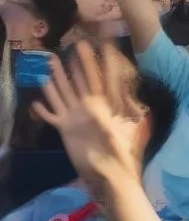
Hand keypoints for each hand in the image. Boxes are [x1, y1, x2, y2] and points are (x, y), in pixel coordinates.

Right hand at [31, 42, 144, 203]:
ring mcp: (76, 118)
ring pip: (64, 92)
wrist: (109, 177)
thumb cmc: (121, 158)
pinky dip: (43, 110)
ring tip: (50, 61)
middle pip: (82, 81)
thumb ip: (116, 128)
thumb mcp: (122, 140)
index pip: (105, 81)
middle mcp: (89, 108)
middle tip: (74, 44)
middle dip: (79, 63)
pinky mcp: (65, 130)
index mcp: (106, 107)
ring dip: (57, 78)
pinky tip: (34, 101)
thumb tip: (111, 116)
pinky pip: (52, 117)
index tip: (106, 45)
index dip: (105, 63)